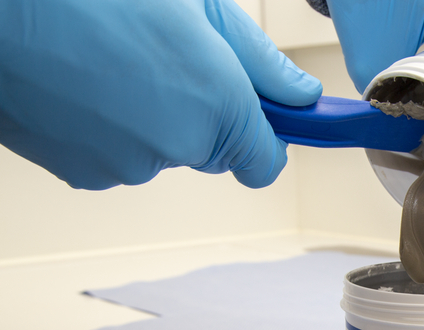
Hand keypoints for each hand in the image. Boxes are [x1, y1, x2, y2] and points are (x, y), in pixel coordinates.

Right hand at [0, 0, 321, 189]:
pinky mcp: (82, 176)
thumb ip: (258, 59)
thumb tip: (299, 94)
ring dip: (147, 117)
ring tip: (108, 60)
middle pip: (210, 149)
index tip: (262, 118)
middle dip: (200, 112)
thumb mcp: (197, 4)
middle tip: (160, 55)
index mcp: (217, 103)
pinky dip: (105, 128)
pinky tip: (81, 81)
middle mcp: (177, 147)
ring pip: (158, 151)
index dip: (265, 139)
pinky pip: (113, 157)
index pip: (265, 160)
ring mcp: (126, 166)